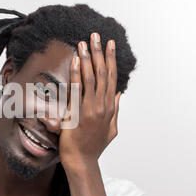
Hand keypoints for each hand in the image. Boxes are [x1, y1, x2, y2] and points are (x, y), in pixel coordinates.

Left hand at [59, 32, 120, 172]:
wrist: (82, 160)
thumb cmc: (94, 146)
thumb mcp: (110, 129)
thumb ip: (115, 110)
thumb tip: (119, 94)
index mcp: (110, 107)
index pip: (112, 77)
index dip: (111, 59)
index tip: (110, 44)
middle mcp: (103, 105)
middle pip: (104, 73)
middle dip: (100, 52)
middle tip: (96, 35)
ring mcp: (91, 108)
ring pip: (93, 77)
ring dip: (89, 58)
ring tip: (85, 42)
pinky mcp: (79, 112)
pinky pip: (78, 89)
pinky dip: (78, 73)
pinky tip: (77, 60)